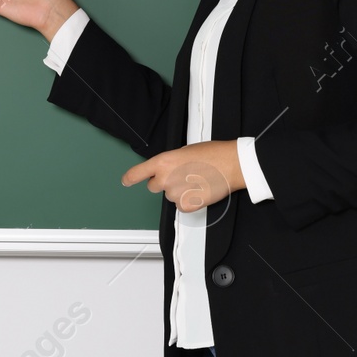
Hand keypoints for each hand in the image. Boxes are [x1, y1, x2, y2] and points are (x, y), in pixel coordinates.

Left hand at [122, 141, 245, 212]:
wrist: (230, 164)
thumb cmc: (212, 155)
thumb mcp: (184, 151)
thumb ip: (171, 162)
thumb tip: (170, 168)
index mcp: (163, 162)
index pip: (138, 173)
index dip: (130, 178)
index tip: (126, 181)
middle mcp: (165, 178)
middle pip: (154, 186)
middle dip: (165, 183)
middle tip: (182, 177)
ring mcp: (174, 193)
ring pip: (170, 196)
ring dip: (180, 191)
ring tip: (196, 181)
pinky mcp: (185, 205)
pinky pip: (181, 206)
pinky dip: (189, 201)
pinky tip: (199, 191)